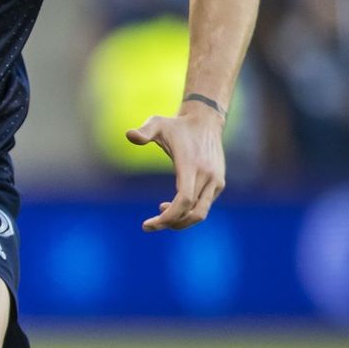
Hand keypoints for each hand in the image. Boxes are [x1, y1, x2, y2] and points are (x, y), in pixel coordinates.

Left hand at [127, 99, 226, 230]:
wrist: (206, 121)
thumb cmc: (177, 125)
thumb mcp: (157, 122)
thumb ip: (144, 131)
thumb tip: (129, 135)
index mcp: (192, 165)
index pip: (185, 200)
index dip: (168, 217)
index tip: (148, 223)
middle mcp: (208, 175)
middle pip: (192, 212)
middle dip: (170, 224)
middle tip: (148, 226)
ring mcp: (216, 180)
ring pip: (201, 213)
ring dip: (180, 220)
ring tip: (160, 213)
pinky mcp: (219, 183)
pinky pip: (205, 206)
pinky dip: (188, 212)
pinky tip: (170, 206)